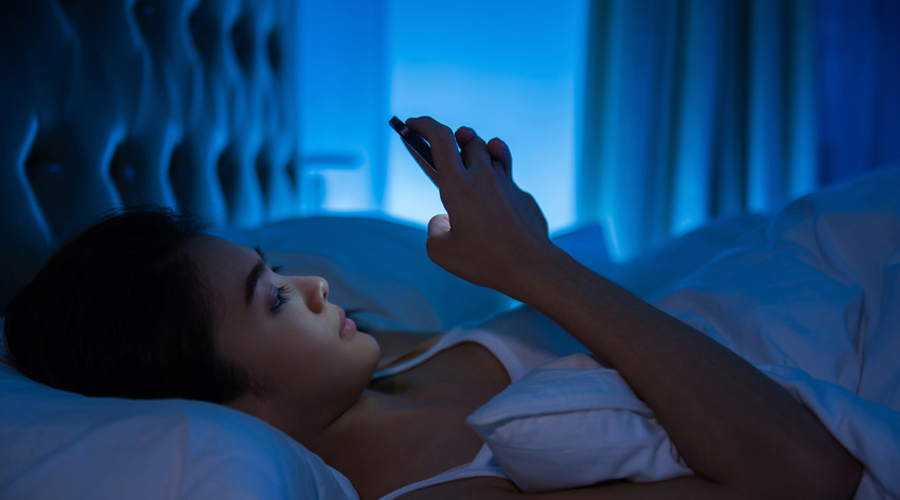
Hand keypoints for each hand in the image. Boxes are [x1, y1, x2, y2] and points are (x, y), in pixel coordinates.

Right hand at [404, 117, 552, 295]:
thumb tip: (444, 220)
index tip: (411, 124)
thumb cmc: (486, 260)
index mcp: (458, 186)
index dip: (422, 125)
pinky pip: (507, 175)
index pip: (440, 138)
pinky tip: (493, 187)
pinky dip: (496, 173)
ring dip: (476, 153)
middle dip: (453, 140)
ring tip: (469, 165)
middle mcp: (483, 177)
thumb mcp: (441, 251)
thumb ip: (434, 228)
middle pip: (469, 141)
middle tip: (443, 154)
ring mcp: (506, 184)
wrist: (532, 267)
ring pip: (490, 152)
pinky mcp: (522, 196)